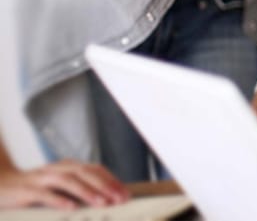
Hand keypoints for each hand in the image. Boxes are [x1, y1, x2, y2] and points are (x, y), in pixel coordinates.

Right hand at [0, 161, 129, 209]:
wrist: (1, 185)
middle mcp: (57, 169)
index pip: (95, 170)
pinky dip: (59, 200)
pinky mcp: (26, 190)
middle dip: (105, 186)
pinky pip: (44, 194)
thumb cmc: (34, 189)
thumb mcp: (59, 186)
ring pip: (68, 181)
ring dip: (87, 192)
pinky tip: (71, 208)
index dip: (112, 181)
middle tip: (119, 199)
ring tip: (101, 203)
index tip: (125, 194)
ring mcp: (41, 178)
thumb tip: (106, 198)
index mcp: (68, 166)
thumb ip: (78, 188)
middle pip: (86, 173)